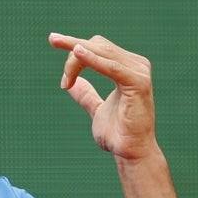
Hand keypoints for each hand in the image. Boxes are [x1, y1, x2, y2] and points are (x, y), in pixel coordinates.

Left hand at [48, 33, 159, 160]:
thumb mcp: (96, 110)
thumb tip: (73, 83)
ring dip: (76, 62)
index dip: (75, 56)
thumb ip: (86, 95)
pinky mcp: (138, 82)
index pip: (97, 48)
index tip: (64, 83)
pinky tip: (77, 52)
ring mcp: (138, 72)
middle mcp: (136, 65)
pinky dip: (93, 60)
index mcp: (127, 68)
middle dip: (72, 52)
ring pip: (100, 52)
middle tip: (59, 65)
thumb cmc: (117, 133)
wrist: (130, 152)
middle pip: (97, 45)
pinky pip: (111, 66)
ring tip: (66, 79)